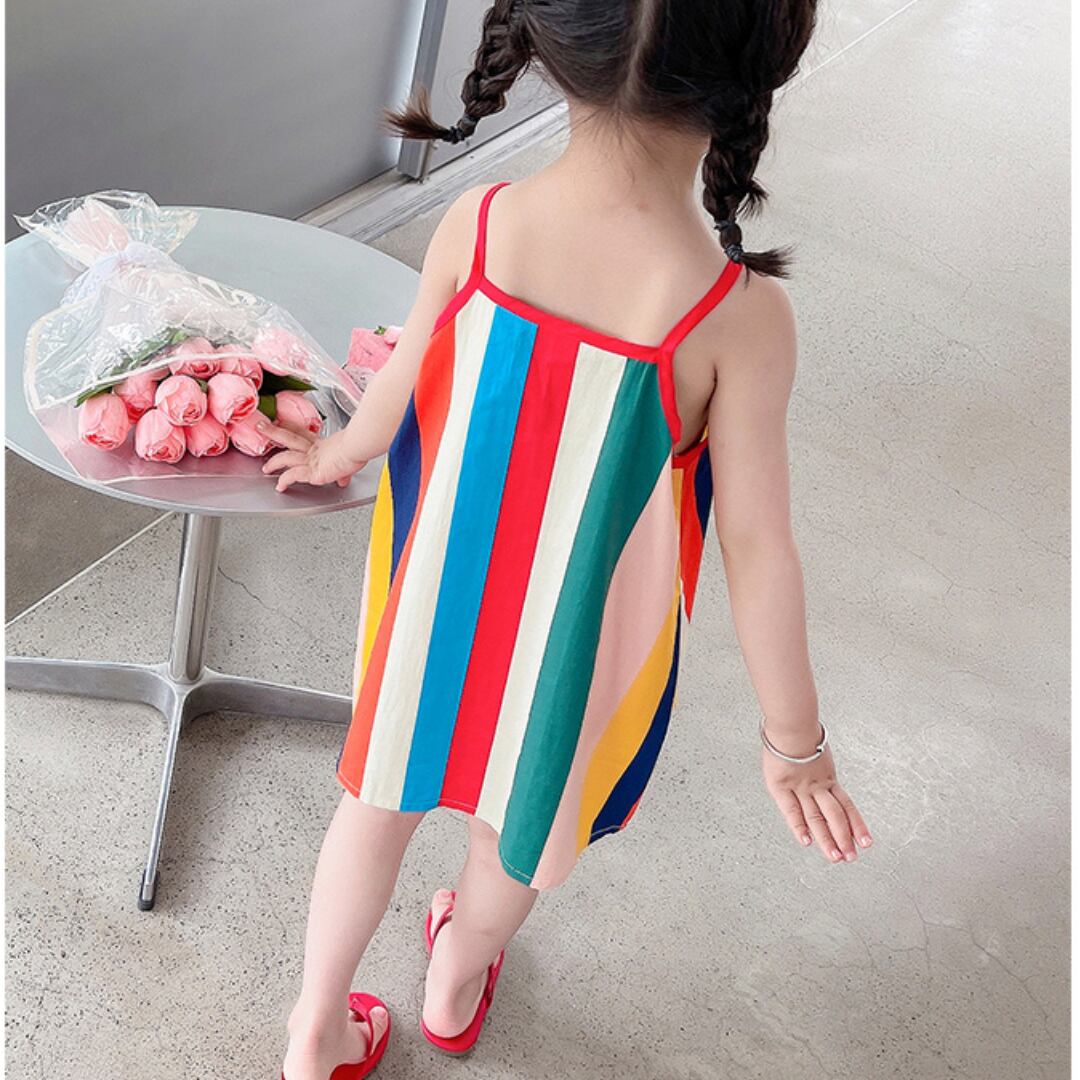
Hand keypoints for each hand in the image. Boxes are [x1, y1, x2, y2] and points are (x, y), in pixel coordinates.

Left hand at [259, 423, 367, 491]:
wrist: (357, 447)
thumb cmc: (358, 447)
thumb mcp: (350, 461)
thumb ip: (344, 472)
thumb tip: (344, 479)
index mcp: (323, 444)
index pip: (303, 435)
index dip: (291, 429)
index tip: (282, 424)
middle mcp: (315, 450)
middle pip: (289, 438)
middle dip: (274, 432)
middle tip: (262, 426)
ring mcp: (311, 459)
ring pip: (286, 457)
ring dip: (274, 462)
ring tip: (265, 467)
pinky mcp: (312, 470)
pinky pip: (293, 476)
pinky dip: (285, 481)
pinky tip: (280, 486)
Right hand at [761, 726, 871, 863]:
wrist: (790, 722)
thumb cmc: (798, 732)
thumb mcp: (815, 750)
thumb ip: (819, 765)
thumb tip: (823, 759)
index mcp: (827, 777)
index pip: (847, 806)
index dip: (857, 824)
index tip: (866, 843)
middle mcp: (817, 785)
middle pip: (834, 816)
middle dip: (843, 838)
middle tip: (850, 858)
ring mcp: (800, 787)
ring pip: (816, 817)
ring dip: (827, 838)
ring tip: (835, 857)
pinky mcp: (780, 786)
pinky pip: (791, 809)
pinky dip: (799, 826)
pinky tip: (806, 842)